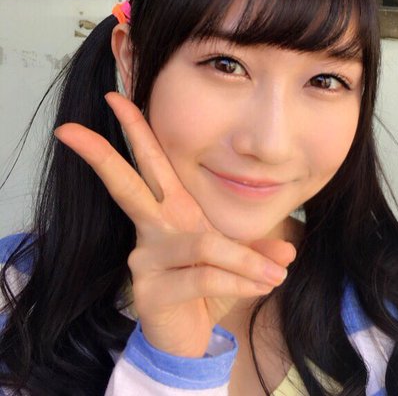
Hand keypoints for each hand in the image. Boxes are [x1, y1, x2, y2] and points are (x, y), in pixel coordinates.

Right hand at [54, 92, 295, 357]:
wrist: (191, 337)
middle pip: (127, 183)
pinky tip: (263, 286)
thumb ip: (260, 249)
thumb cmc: (208, 287)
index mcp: (171, 209)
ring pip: (204, 243)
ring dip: (246, 260)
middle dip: (102, 153)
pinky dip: (241, 280)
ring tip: (276, 274)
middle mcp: (152, 227)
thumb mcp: (236, 259)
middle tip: (71, 128)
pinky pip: (207, 276)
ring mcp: (147, 258)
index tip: (116, 97)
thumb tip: (289, 251)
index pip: (151, 162)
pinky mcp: (152, 290)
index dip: (134, 129)